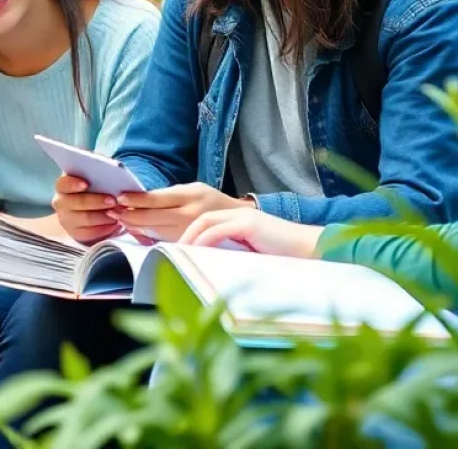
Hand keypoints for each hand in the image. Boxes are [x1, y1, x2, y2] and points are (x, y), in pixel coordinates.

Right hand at [52, 174, 123, 244]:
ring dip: (103, 215)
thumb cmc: (92, 189)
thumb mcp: (92, 179)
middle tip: (113, 200)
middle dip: (96, 201)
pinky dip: (104, 228)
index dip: (73, 184)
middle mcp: (60, 203)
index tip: (86, 184)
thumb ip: (97, 173)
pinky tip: (114, 223)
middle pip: (77, 202)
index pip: (63, 184)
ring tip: (117, 212)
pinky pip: (90, 233)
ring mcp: (66, 220)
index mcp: (62, 186)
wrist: (89, 210)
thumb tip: (113, 168)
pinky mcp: (75, 233)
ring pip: (85, 218)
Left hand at [113, 184, 248, 241]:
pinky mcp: (194, 241)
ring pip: (158, 229)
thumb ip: (172, 196)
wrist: (243, 219)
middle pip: (154, 215)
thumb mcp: (194, 191)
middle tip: (112, 213)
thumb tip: (143, 199)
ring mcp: (193, 228)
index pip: (157, 197)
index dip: (136, 199)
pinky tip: (139, 233)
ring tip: (120, 222)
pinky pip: (167, 240)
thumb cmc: (213, 202)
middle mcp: (190, 212)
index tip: (120, 197)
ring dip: (137, 226)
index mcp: (189, 194)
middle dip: (131, 215)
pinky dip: (151, 236)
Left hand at [181, 208, 323, 257]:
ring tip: (178, 251)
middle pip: (201, 218)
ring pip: (206, 220)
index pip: (206, 221)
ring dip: (190, 236)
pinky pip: (219, 229)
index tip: (175, 248)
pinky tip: (196, 250)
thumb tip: (209, 267)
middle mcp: (238, 214)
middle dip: (183, 232)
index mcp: (238, 221)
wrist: (313, 252)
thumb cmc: (286, 258)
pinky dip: (204, 239)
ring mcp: (244, 217)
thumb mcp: (253, 255)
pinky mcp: (250, 224)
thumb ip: (233, 254)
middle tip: (169, 248)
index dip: (189, 233)